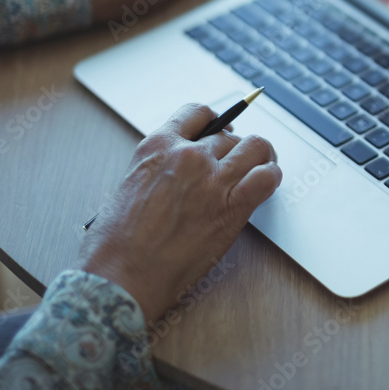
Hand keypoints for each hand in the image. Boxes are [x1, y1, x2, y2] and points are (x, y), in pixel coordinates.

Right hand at [78, 104, 281, 322]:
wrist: (121, 276)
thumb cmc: (116, 241)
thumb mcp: (132, 183)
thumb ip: (161, 167)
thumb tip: (184, 168)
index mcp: (157, 145)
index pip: (198, 113)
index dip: (215, 122)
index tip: (221, 131)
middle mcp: (188, 155)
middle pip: (229, 136)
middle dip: (234, 150)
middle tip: (236, 166)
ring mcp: (212, 179)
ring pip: (256, 147)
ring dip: (261, 157)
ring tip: (261, 168)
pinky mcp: (231, 207)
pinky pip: (267, 177)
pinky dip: (272, 176)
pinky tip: (267, 183)